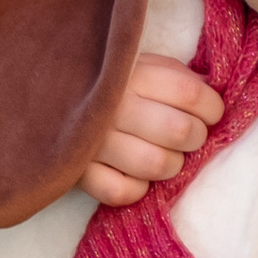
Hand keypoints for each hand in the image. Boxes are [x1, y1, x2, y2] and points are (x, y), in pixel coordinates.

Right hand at [77, 53, 223, 206]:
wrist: (43, 95)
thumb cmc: (108, 82)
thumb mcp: (142, 65)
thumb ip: (177, 77)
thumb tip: (214, 93)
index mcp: (131, 73)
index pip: (190, 93)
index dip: (212, 108)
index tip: (211, 113)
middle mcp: (112, 105)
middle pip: (178, 131)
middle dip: (196, 137)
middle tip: (190, 136)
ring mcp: (92, 140)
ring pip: (155, 165)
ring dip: (171, 165)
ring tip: (166, 156)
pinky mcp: (77, 172)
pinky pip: (121, 192)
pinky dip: (137, 189)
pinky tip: (136, 175)